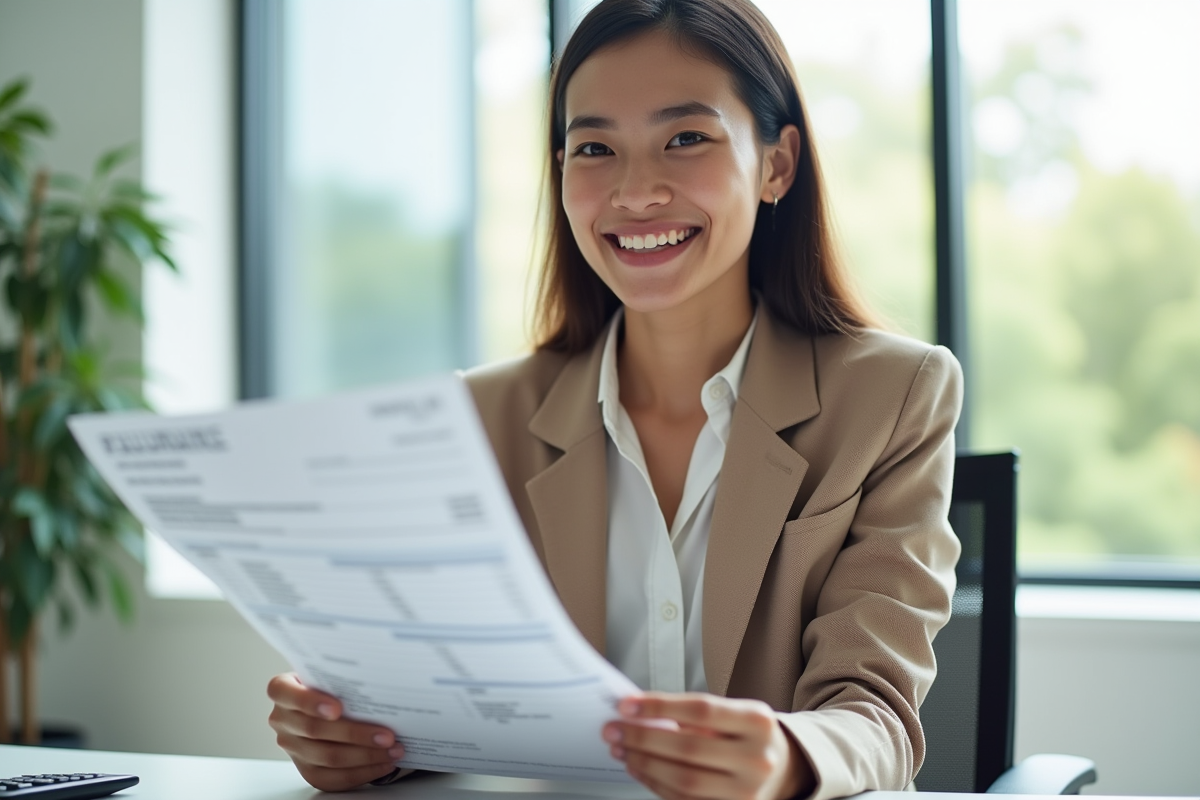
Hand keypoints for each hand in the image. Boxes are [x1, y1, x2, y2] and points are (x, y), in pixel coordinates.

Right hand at [267, 672, 403, 790]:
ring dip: (365, 755)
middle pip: (315, 731)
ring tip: (392, 750)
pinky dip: (362, 772)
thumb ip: (342, 676)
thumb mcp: (330, 672)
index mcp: (282, 690)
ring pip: (327, 758)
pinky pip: (333, 778)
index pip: (286, 694)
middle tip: (386, 735)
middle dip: (355, 734)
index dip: (311, 702)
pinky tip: (382, 763)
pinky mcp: (306, 768)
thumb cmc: (330, 682)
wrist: (323, 701)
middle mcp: (282, 719)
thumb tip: (378, 680)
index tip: (337, 708)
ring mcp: (292, 746)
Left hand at [603, 692, 814, 799]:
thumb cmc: (749, 735)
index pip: (700, 709)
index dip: (659, 707)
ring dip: (644, 764)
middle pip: (687, 748)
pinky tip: (640, 770)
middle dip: (642, 738)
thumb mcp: (734, 714)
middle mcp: (758, 758)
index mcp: (758, 721)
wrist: (784, 769)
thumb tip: (640, 715)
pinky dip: (656, 785)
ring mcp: (748, 792)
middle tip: (613, 729)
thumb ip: (694, 715)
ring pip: (683, 780)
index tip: (627, 705)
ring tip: (621, 750)